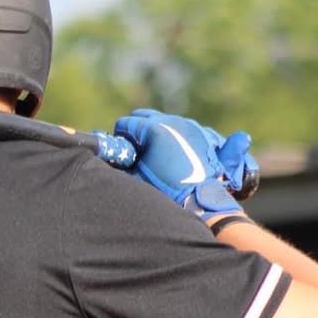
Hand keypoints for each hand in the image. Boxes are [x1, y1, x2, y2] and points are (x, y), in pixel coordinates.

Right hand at [113, 108, 255, 217]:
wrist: (202, 202)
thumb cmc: (165, 191)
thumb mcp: (136, 177)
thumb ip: (122, 161)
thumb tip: (111, 155)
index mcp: (153, 128)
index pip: (125, 124)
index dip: (119, 138)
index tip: (121, 150)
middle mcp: (173, 121)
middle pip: (145, 115)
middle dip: (137, 129)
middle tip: (136, 148)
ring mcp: (192, 126)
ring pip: (167, 120)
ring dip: (159, 132)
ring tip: (158, 153)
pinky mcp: (206, 134)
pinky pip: (187, 129)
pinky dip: (179, 138)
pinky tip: (178, 155)